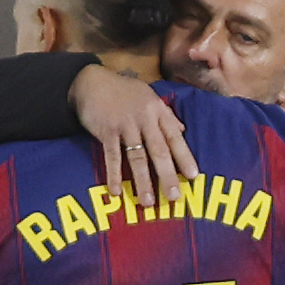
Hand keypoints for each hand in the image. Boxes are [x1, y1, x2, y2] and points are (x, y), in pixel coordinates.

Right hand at [69, 65, 198, 205]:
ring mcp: (125, 125)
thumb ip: (166, 115)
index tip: (193, 176)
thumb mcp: (148, 98)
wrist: (91, 82)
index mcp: (157, 111)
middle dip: (167, 175)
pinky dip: (113, 174)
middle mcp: (144, 118)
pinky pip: (112, 156)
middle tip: (174, 197)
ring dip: (142, 181)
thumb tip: (183, 130)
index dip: (184, 156)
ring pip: (136, 156)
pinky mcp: (106, 131)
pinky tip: (116, 191)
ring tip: (147, 202)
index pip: (174, 136)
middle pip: (158, 150)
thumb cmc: (123, 91)